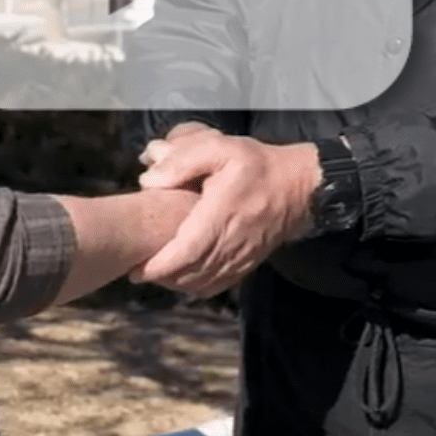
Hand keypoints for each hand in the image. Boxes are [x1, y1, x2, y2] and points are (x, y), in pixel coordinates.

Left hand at [131, 127, 320, 297]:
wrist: (299, 184)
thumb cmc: (256, 164)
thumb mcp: (219, 148)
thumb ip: (181, 161)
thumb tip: (148, 181)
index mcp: (221, 214)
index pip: (186, 252)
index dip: (159, 267)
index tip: (137, 269)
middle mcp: (233, 242)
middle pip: (191, 274)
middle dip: (161, 277)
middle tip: (137, 270)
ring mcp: (243, 256)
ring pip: (204, 283)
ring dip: (177, 283)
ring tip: (157, 273)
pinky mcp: (249, 262)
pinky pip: (220, 284)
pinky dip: (198, 286)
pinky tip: (184, 278)